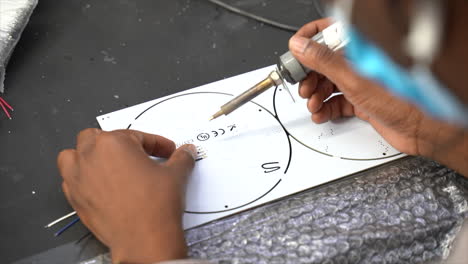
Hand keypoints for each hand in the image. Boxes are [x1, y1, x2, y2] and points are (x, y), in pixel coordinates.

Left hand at [57, 129, 196, 262]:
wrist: (144, 240)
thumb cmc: (153, 208)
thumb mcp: (176, 175)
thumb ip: (181, 158)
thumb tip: (185, 153)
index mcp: (114, 143)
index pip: (137, 136)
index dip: (156, 144)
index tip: (165, 151)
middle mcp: (90, 156)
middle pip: (96, 137)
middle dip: (117, 143)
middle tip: (136, 155)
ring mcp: (78, 178)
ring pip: (73, 155)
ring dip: (88, 155)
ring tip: (108, 163)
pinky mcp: (75, 198)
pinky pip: (70, 180)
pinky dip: (82, 178)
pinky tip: (100, 185)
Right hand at [288, 18, 467, 174]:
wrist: (420, 129)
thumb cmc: (401, 100)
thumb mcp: (354, 79)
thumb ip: (324, 61)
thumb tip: (301, 46)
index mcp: (361, 47)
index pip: (328, 32)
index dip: (309, 40)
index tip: (295, 52)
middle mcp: (359, 62)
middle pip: (323, 62)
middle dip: (309, 75)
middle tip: (303, 86)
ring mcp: (360, 82)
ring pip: (328, 83)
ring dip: (315, 95)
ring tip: (313, 104)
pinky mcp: (360, 100)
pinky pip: (336, 101)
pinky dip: (325, 108)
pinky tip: (321, 113)